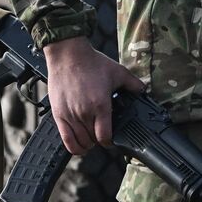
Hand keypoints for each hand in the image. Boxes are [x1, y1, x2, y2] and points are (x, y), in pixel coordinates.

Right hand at [42, 36, 143, 154]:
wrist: (68, 55)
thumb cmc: (91, 63)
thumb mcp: (118, 72)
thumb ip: (133, 84)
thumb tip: (143, 91)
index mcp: (100, 105)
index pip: (105, 137)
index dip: (110, 142)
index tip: (112, 139)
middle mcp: (84, 113)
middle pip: (93, 140)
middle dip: (99, 140)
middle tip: (102, 134)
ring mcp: (70, 115)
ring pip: (80, 142)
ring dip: (88, 143)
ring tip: (91, 138)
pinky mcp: (58, 115)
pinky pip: (66, 140)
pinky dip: (74, 146)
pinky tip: (79, 144)